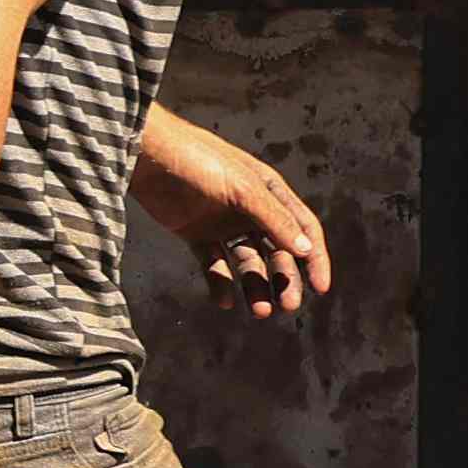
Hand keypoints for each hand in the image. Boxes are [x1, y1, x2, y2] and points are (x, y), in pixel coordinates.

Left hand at [134, 126, 330, 319]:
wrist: (147, 156)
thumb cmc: (199, 162)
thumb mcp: (243, 189)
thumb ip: (273, 219)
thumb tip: (306, 249)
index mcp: (269, 191)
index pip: (302, 228)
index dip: (315, 258)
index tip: (320, 288)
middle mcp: (250, 209)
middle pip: (277, 251)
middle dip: (284, 279)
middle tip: (287, 307)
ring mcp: (223, 223)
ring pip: (248, 262)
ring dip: (255, 286)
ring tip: (258, 311)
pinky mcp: (196, 234)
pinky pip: (214, 264)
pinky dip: (220, 283)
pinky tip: (224, 301)